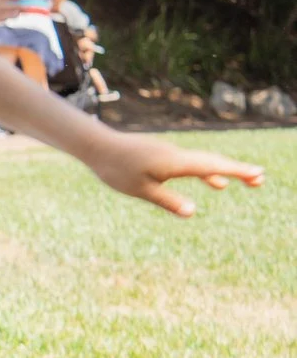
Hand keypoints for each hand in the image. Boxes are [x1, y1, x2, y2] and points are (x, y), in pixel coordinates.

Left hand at [89, 133, 264, 215]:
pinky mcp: (164, 156)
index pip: (211, 167)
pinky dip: (208, 173)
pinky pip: (193, 164)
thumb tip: (192, 212)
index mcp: (174, 162)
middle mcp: (177, 155)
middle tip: (261, 179)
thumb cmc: (116, 169)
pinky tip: (215, 184)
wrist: (97, 146)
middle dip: (238, 170)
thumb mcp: (140, 190)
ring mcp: (171, 154)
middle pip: (213, 162)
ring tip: (248, 181)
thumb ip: (167, 200)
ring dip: (226, 171)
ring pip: (204, 163)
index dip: (236, 171)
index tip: (258, 174)